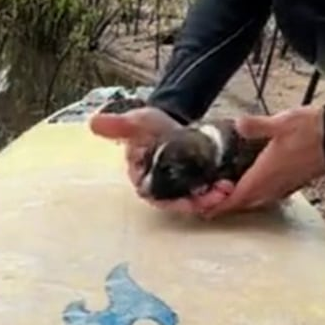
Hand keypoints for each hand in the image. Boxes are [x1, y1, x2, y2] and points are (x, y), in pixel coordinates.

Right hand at [88, 105, 233, 213]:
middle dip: (199, 203)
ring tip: (227, 189)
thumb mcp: (137, 123)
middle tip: (217, 196)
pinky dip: (220, 192)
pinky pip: (209, 192)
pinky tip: (232, 185)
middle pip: (181, 203)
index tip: (190, 201)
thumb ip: (119, 126)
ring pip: (197, 200)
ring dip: (213, 199)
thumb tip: (93, 122)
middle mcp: (164, 190)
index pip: (158, 198)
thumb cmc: (151, 126)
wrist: (174, 120)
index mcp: (145, 181)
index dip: (174, 202)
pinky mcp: (200, 183)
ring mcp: (183, 188)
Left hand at [205, 104, 324, 216]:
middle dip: (221, 203)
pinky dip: (251, 192)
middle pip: (241, 205)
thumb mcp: (280, 122)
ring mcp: (282, 187)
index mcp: (264, 176)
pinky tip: (247, 179)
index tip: (198, 203)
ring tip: (222, 187)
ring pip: (253, 201)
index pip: (233, 200)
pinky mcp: (291, 184)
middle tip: (204, 193)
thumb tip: (237, 124)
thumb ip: (255, 126)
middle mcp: (272, 187)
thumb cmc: (312, 132)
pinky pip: (265, 195)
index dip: (214, 205)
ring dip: (237, 199)